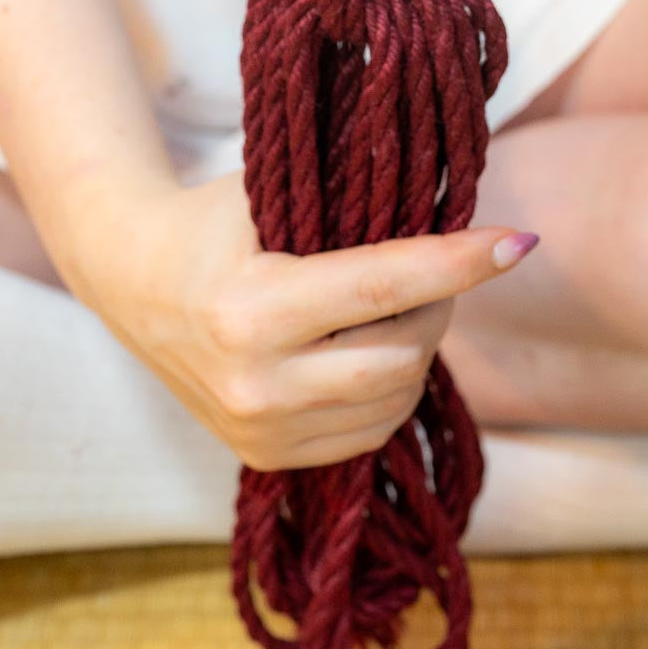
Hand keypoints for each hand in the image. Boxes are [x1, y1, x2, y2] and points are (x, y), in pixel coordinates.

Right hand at [66, 170, 538, 470]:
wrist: (130, 281)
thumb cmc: (204, 224)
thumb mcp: (266, 192)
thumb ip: (348, 198)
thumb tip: (448, 199)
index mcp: (253, 309)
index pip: (384, 287)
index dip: (459, 262)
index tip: (517, 241)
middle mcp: (257, 383)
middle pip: (402, 354)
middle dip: (439, 307)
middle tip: (439, 271)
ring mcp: (260, 430)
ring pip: (393, 400)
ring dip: (416, 350)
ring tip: (400, 309)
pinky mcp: (263, 455)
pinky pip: (367, 432)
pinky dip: (388, 390)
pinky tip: (371, 351)